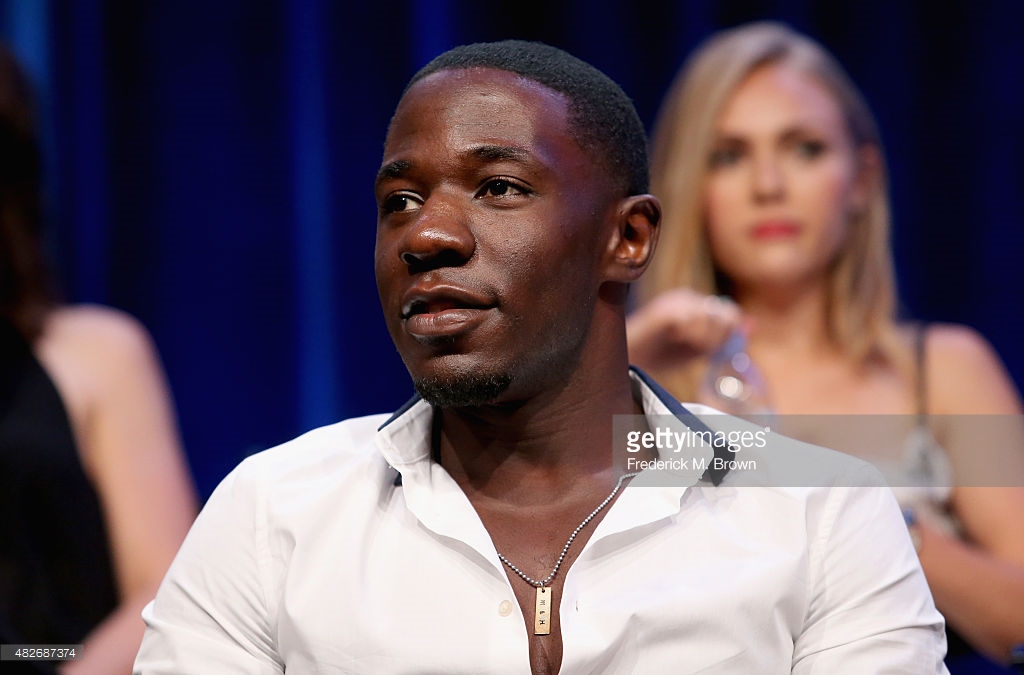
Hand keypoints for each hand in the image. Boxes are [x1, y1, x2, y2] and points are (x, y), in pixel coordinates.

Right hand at [627, 288, 742, 371]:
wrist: (626, 361)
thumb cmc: (659, 356)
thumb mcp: (697, 349)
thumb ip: (722, 337)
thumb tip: (751, 325)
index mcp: (695, 304)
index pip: (728, 311)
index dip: (728, 332)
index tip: (714, 350)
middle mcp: (686, 298)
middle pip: (723, 313)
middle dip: (717, 337)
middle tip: (700, 350)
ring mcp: (674, 302)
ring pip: (709, 316)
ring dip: (703, 338)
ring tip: (686, 345)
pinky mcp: (663, 310)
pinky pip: (689, 319)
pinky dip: (688, 334)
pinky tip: (675, 340)